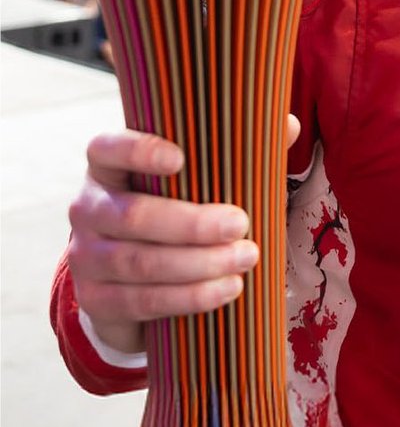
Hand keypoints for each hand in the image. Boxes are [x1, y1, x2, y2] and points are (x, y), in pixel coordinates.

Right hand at [67, 116, 300, 354]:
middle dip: (192, 223)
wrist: (129, 271)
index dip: (138, 151)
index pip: (108, 148)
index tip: (180, 158)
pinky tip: (226, 289)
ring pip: (139, 263)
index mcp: (107, 165)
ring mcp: (85, 256)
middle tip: (241, 223)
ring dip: (198, 265)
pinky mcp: (94, 299)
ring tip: (246, 258)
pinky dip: (189, 297)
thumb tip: (287, 125)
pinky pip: (143, 301)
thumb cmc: (172, 204)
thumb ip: (236, 149)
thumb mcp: (195, 174)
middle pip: (132, 216)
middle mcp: (87, 207)